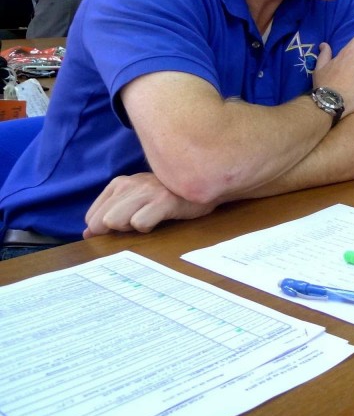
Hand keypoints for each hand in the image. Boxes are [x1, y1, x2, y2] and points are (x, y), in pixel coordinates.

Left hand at [83, 172, 215, 236]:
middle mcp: (129, 184)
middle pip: (101, 222)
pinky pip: (139, 223)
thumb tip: (87, 234)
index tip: (127, 222)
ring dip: (130, 227)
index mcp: (119, 183)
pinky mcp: (163, 201)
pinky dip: (148, 227)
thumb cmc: (167, 195)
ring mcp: (146, 192)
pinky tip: (161, 218)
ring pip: (114, 221)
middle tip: (139, 220)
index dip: (107, 228)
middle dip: (116, 229)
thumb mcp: (135, 199)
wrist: (204, 182)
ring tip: (150, 218)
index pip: (92, 217)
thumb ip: (109, 212)